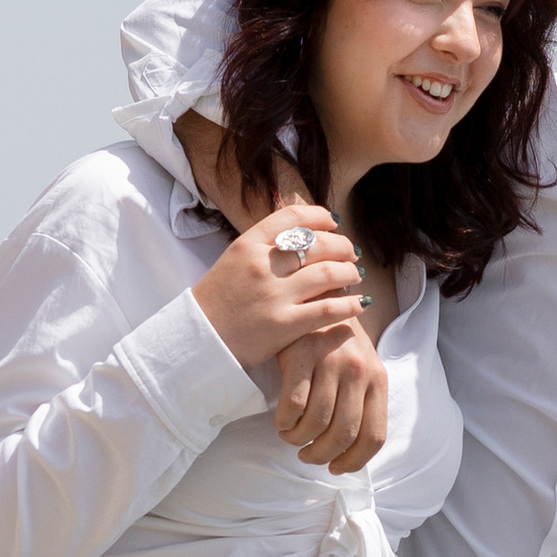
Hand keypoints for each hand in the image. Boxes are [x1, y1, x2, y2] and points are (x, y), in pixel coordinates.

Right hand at [191, 205, 365, 369]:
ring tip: (356, 274)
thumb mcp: (233, 260)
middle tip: (351, 253)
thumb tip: (300, 233)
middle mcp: (262, 265)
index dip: (320, 216)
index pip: (294, 217)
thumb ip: (263, 245)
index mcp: (248, 244)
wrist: (197, 339)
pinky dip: (350, 304)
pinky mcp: (283, 325)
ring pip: (328, 273)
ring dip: (350, 272)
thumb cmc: (216, 302)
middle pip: (318, 244)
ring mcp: (273, 295)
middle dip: (342, 246)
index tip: (334, 223)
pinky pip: (328, 309)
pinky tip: (359, 303)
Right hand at [276, 321, 388, 472]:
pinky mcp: (302, 353)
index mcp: (377, 379)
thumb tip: (349, 450)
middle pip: (343, 435)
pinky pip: (292, 405)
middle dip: (322, 455)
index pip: (373, 436)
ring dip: (300, 440)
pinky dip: (285, 422)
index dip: (354, 461)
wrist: (316, 296)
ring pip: (316, 423)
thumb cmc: (336, 342)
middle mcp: (358, 371)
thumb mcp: (360, 368)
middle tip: (307, 455)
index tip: (337, 467)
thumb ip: (360, 402)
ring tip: (292, 437)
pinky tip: (282, 421)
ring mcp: (330, 361)